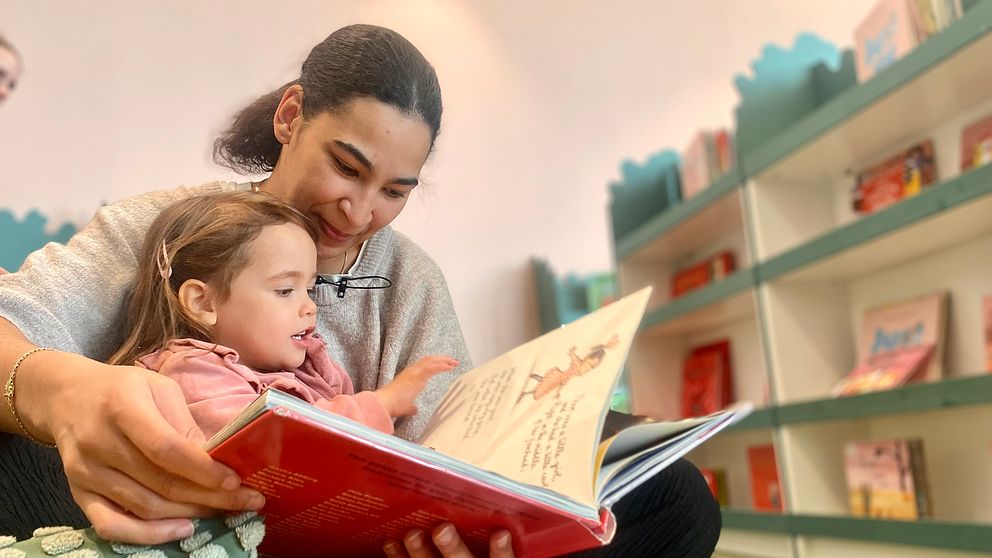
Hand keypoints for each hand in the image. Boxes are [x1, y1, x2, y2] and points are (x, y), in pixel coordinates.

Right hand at [19, 351, 264, 543]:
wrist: (67, 397)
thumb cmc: (123, 389)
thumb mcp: (158, 389)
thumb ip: (185, 424)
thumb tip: (220, 459)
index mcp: (123, 408)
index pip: (166, 448)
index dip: (203, 469)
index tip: (236, 480)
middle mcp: (100, 443)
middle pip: (160, 482)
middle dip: (210, 497)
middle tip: (246, 501)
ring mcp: (85, 472)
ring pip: (144, 507)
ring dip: (190, 514)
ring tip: (223, 510)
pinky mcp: (78, 493)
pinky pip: (111, 526)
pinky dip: (148, 535)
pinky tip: (182, 529)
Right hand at [376, 355, 457, 416]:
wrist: (385, 404)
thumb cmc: (393, 405)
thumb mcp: (406, 406)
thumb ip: (411, 407)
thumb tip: (414, 410)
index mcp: (409, 375)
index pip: (424, 364)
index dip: (435, 362)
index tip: (446, 364)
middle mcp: (412, 371)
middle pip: (429, 359)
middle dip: (442, 359)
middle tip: (453, 361)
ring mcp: (413, 373)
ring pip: (431, 361)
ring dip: (444, 360)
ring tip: (454, 362)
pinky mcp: (416, 377)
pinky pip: (431, 368)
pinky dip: (441, 366)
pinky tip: (449, 367)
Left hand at [382, 524, 513, 557]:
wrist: (449, 557)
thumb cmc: (473, 539)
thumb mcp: (486, 530)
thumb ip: (487, 512)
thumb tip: (481, 480)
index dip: (501, 551)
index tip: (501, 533)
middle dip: (452, 548)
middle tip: (442, 530)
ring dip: (420, 553)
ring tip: (412, 534)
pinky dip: (398, 557)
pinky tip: (391, 543)